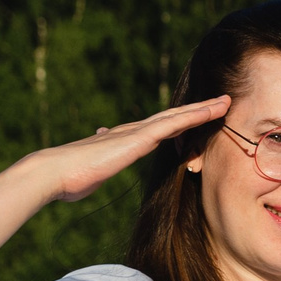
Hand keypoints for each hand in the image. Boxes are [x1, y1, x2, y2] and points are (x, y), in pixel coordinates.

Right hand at [26, 94, 232, 202]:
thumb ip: (100, 162)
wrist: (54, 172)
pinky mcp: (139, 139)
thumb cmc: (70, 178)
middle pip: (173, 118)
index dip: (181, 123)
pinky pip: (175, 124)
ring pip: (178, 117)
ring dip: (203, 109)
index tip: (199, 118)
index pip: (160, 129)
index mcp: (125, 140)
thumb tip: (96, 153)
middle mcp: (134, 131)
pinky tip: (212, 111)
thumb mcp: (93, 170)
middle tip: (221, 103)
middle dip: (197, 111)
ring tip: (225, 102)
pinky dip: (195, 116)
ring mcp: (137, 133)